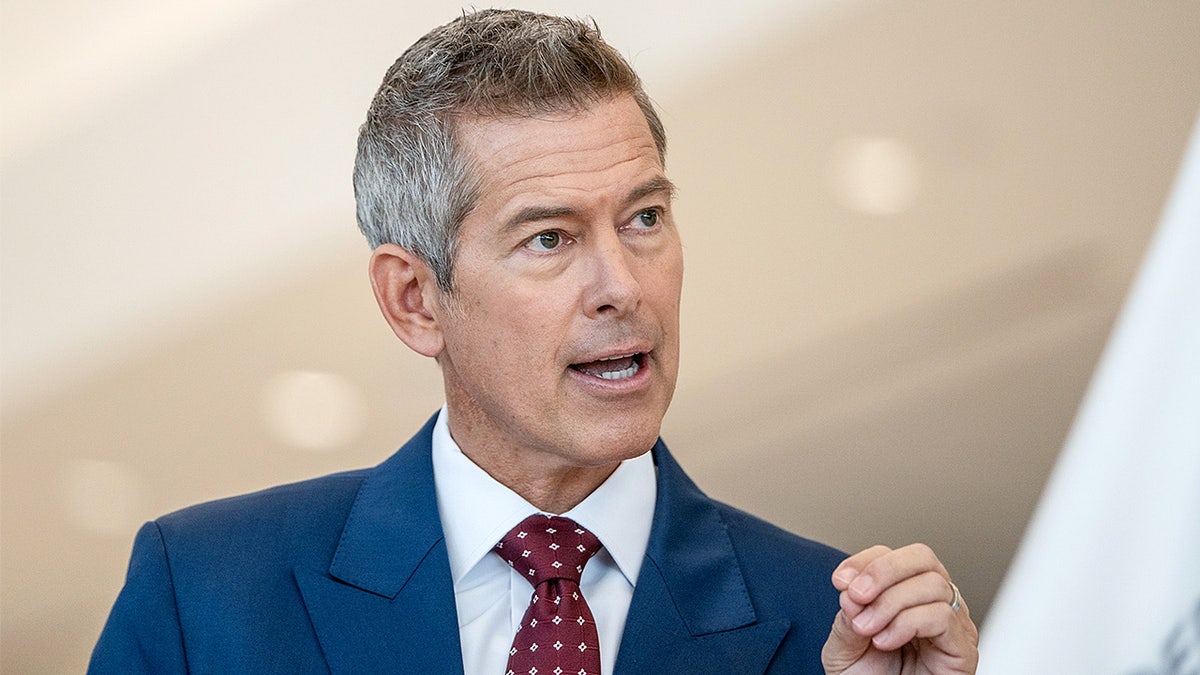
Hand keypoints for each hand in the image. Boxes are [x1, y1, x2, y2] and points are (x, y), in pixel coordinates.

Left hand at [821, 544, 977, 673]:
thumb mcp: (844, 646)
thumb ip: (847, 617)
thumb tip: (853, 591)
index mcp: (905, 594)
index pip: (894, 555)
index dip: (866, 561)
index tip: (840, 581)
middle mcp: (933, 603)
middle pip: (922, 557)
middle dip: (882, 571)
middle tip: (856, 596)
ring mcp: (953, 624)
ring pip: (933, 584)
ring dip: (891, 603)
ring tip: (869, 630)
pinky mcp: (963, 649)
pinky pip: (943, 616)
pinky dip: (908, 623)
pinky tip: (887, 641)